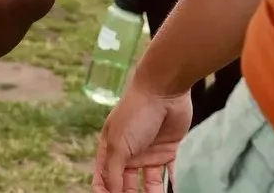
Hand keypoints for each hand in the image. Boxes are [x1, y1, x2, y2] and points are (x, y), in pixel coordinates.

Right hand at [92, 74, 191, 192]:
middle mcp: (128, 152)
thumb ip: (114, 171)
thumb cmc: (135, 114)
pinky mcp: (168, 151)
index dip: (103, 192)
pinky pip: (169, 175)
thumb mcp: (118, 144)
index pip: (104, 177)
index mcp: (111, 147)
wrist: (163, 91)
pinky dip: (170, 188)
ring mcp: (148, 152)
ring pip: (148, 184)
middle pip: (126, 184)